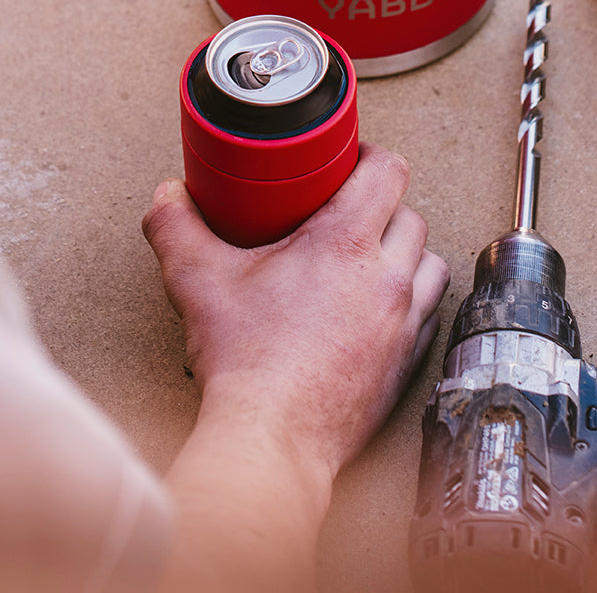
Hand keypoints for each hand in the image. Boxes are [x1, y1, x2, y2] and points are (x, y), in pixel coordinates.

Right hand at [142, 142, 448, 484]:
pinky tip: (377, 307)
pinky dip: (409, 301)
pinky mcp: (406, 363)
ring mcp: (402, 323)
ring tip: (371, 256)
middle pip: (410, 215)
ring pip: (429, 263)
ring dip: (406, 253)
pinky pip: (427, 314)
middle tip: (349, 210)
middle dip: (384, 205)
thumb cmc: (245, 363)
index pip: (388, 172)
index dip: (371, 155)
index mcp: (344, 244)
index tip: (350, 160)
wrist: (272, 440)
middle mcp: (385, 278)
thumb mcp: (198, 280)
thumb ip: (176, 228)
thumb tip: (167, 197)